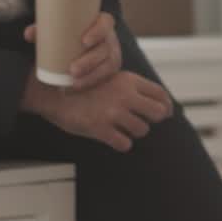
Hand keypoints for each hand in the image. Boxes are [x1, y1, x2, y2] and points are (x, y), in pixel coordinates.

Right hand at [21, 70, 173, 151]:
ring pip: (142, 129)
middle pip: (158, 113)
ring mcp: (113, 112)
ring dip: (134, 131)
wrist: (54, 93)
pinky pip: (124, 143)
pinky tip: (114, 138)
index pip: (160, 93)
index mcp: (128, 80)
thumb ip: (131, 87)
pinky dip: (122, 143)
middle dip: (154, 119)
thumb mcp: (110, 77)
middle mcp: (124, 95)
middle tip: (143, 121)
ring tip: (122, 127)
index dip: (167, 105)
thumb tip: (159, 103)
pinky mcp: (101, 129)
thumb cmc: (83, 87)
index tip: (167, 112)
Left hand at [23, 12, 121, 89]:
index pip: (105, 23)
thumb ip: (43, 30)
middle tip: (72, 69)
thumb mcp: (58, 29)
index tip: (83, 42)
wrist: (78, 44)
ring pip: (106, 65)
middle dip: (90, 61)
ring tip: (73, 83)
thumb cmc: (68, 32)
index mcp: (100, 23)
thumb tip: (28, 34)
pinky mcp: (108, 69)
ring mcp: (110, 54)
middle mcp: (108, 38)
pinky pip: (103, 77)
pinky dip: (89, 83)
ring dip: (91, 76)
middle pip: (105, 48)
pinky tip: (76, 88)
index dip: (97, 32)